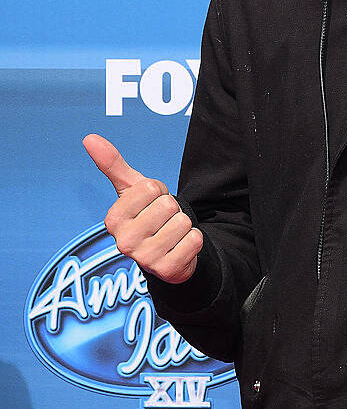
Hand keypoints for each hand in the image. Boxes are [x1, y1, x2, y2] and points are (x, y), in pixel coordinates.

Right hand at [83, 134, 202, 282]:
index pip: (151, 188)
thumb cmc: (147, 215)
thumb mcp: (131, 190)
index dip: (158, 191)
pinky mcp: (167, 271)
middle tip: (163, 220)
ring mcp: (144, 260)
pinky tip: (180, 247)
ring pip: (183, 222)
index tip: (151, 203)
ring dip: (184, 225)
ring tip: (171, 233)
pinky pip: (195, 240)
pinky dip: (194, 240)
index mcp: (113, 220)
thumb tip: (89, 138)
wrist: (166, 252)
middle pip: (168, 205)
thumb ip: (112, 164)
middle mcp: (124, 243)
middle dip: (172, 208)